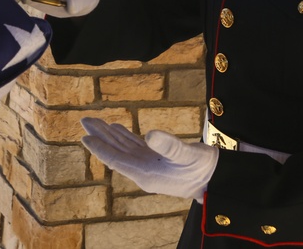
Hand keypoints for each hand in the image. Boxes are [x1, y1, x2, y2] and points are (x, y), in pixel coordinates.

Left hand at [80, 117, 217, 200]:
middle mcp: (144, 172)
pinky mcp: (157, 161)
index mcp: (146, 174)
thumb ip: (170, 145)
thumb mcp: (188, 155)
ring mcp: (149, 167)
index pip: (117, 160)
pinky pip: (135, 148)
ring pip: (124, 149)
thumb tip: (150, 134)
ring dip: (110, 135)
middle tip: (84, 120)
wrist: (218, 180)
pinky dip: (125, 137)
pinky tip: (118, 129)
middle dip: (100, 137)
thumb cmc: (204, 168)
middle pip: (116, 152)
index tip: (85, 137)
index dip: (100, 148)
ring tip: (96, 122)